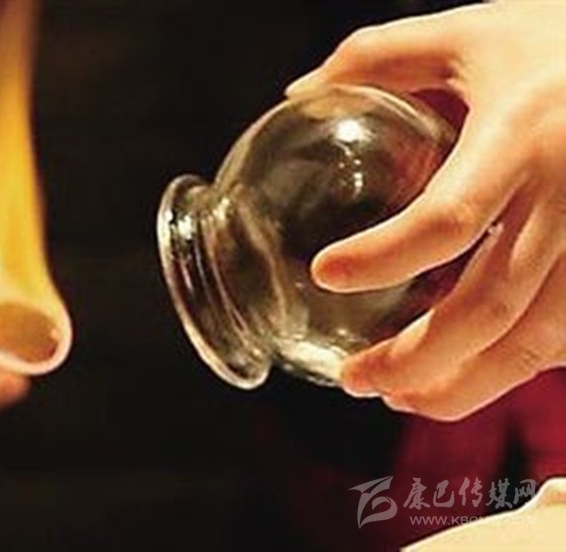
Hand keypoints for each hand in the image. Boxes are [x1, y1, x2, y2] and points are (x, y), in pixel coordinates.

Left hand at [286, 2, 565, 419]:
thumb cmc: (564, 37)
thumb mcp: (473, 30)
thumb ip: (379, 55)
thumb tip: (297, 93)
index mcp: (524, 135)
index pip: (448, 218)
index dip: (384, 258)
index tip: (324, 275)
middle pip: (490, 306)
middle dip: (416, 358)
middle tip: (354, 380)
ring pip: (536, 342)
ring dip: (465, 383)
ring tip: (400, 397)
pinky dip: (515, 367)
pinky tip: (469, 374)